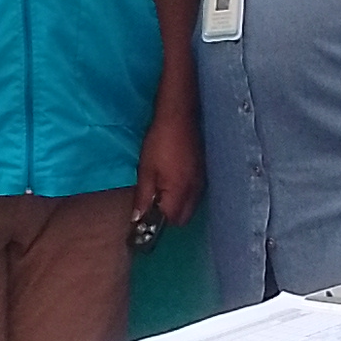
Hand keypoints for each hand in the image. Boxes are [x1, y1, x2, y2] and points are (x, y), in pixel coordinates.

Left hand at [134, 104, 203, 230]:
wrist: (179, 116)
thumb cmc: (160, 143)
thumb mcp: (146, 171)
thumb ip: (144, 198)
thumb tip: (138, 220)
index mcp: (180, 193)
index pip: (170, 222)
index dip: (156, 224)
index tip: (144, 218)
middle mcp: (195, 192)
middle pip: (182, 219)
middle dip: (167, 218)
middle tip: (151, 206)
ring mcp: (201, 183)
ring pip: (189, 208)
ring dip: (176, 208)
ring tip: (160, 194)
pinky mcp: (202, 174)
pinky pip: (194, 196)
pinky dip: (183, 197)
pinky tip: (172, 185)